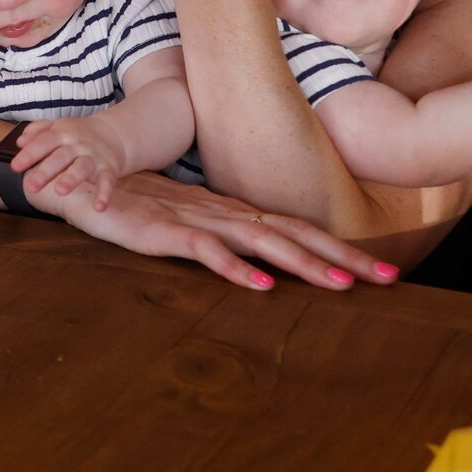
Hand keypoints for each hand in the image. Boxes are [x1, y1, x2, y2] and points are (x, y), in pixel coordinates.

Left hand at [10, 116, 136, 207]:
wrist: (112, 133)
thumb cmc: (77, 135)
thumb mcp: (56, 127)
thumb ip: (36, 132)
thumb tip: (20, 142)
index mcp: (61, 134)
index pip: (42, 142)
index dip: (29, 155)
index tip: (15, 166)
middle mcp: (77, 145)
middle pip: (60, 157)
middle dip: (45, 172)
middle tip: (30, 186)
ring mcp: (93, 156)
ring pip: (81, 167)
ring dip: (71, 179)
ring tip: (60, 191)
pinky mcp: (108, 168)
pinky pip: (107, 181)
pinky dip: (105, 194)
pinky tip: (99, 206)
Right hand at [70, 172, 398, 292]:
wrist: (82, 185)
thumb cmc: (134, 207)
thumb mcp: (187, 227)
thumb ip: (223, 242)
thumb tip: (262, 266)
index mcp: (233, 214)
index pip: (296, 229)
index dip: (339, 249)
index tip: (381, 272)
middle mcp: (224, 214)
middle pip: (293, 233)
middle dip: (342, 257)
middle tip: (388, 279)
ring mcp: (195, 221)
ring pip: (260, 240)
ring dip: (302, 262)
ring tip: (339, 286)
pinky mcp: (163, 232)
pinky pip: (205, 252)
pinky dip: (235, 268)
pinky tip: (261, 286)